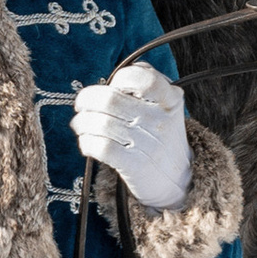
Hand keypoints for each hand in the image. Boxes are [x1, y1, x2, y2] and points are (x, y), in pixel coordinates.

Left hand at [70, 59, 191, 209]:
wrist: (176, 180)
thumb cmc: (162, 138)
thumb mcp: (166, 107)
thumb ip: (146, 83)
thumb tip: (113, 79)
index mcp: (170, 99)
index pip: (139, 77)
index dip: (118, 78)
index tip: (111, 87)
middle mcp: (160, 119)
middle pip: (110, 99)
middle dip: (87, 100)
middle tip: (81, 105)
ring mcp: (148, 143)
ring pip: (100, 123)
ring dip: (82, 122)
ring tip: (80, 125)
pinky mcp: (135, 165)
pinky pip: (100, 147)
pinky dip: (86, 142)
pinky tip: (87, 142)